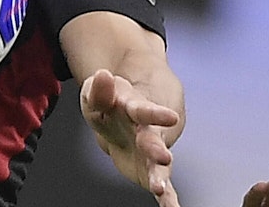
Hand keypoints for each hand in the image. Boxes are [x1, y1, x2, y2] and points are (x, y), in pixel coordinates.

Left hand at [80, 68, 181, 206]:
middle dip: (156, 148)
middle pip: (152, 140)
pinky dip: (167, 199)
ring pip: (158, 166)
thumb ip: (100, 89)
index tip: (170, 117)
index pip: (144, 110)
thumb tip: (103, 75)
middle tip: (163, 157)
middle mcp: (147, 132)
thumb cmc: (111, 103)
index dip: (155, 114)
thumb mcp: (98, 92)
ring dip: (159, 177)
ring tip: (160, 189)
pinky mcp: (150, 169)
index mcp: (134, 109)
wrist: (126, 114)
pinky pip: (161, 185)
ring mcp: (150, 152)